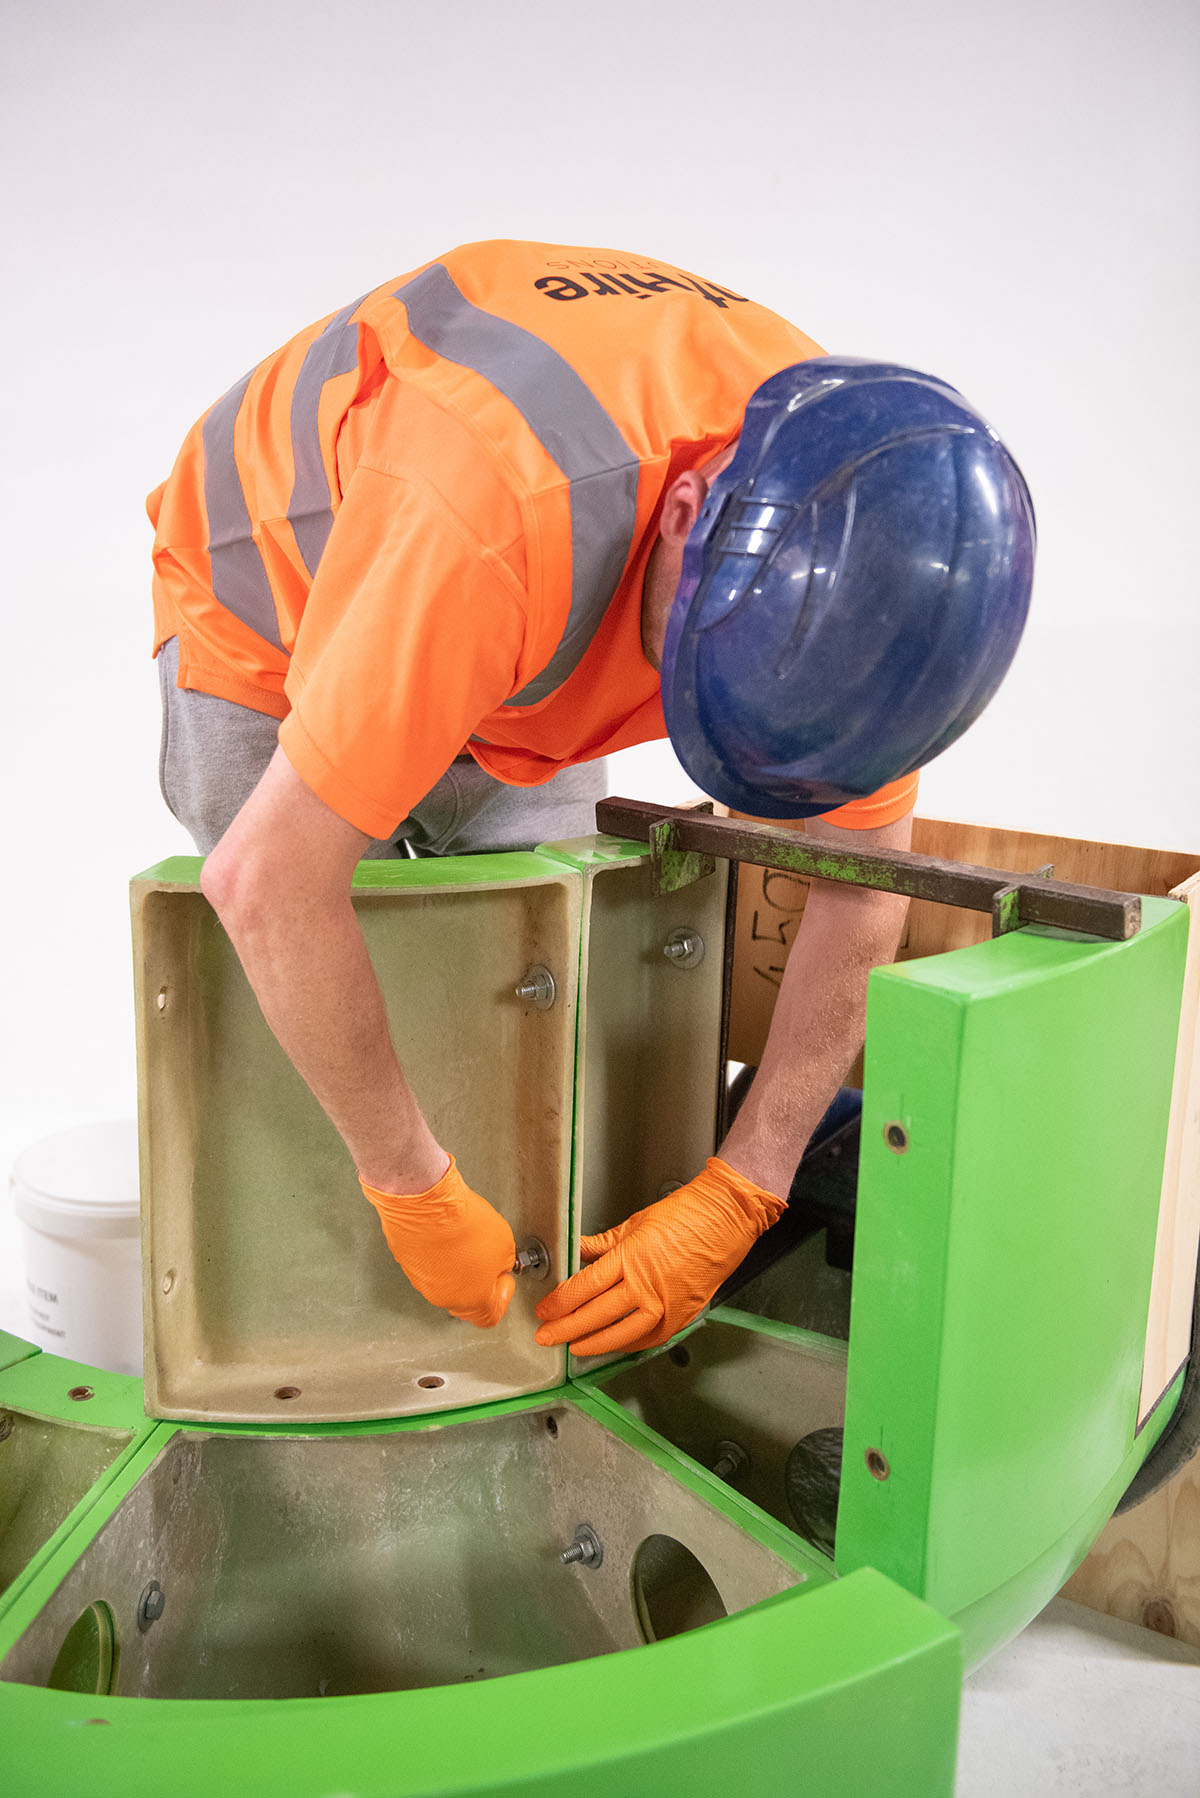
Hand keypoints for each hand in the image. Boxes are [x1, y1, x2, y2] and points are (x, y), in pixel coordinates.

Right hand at [360, 1157, 515, 1327]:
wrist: (424, 1201)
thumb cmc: (461, 1221)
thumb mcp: (505, 1243)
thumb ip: (503, 1262)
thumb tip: (497, 1263)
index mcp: (472, 1300)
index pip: (491, 1315)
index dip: (502, 1295)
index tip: (504, 1278)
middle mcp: (444, 1296)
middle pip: (467, 1299)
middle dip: (479, 1279)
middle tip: (486, 1256)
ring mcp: (421, 1280)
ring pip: (445, 1280)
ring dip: (457, 1264)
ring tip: (465, 1237)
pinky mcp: (406, 1262)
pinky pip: (428, 1263)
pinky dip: (438, 1252)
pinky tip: (446, 1232)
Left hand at [533, 1158, 784, 1357]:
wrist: (725, 1219)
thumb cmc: (685, 1215)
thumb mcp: (634, 1223)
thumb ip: (602, 1244)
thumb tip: (576, 1251)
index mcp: (630, 1258)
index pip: (584, 1287)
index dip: (560, 1302)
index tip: (545, 1309)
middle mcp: (646, 1286)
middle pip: (596, 1315)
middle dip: (566, 1328)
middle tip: (547, 1336)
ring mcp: (665, 1305)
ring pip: (621, 1334)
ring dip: (593, 1343)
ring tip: (574, 1347)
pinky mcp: (681, 1317)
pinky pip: (648, 1339)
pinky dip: (627, 1345)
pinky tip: (612, 1345)